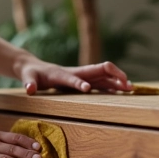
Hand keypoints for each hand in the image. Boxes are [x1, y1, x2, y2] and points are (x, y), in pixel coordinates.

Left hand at [17, 59, 132, 94]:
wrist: (33, 67)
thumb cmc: (30, 73)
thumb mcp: (28, 77)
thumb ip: (29, 82)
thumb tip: (29, 89)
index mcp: (61, 73)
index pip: (72, 77)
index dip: (80, 83)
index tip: (88, 89)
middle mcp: (75, 72)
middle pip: (98, 70)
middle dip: (114, 76)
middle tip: (127, 85)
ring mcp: (81, 75)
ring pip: (103, 76)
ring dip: (117, 81)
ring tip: (131, 89)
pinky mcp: (83, 80)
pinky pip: (101, 82)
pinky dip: (113, 85)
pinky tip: (123, 90)